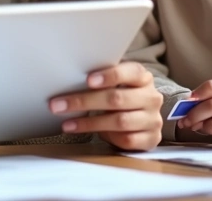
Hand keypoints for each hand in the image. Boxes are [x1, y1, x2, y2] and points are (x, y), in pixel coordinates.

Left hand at [48, 61, 162, 150]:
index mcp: (143, 77)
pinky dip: (108, 138)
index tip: (88, 80)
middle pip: (117, 99)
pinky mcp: (151, 139)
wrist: (143, 120)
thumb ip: (100, 81)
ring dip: (89, 123)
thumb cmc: (122, 97)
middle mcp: (151, 97)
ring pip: (119, 121)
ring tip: (67, 124)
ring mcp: (153, 119)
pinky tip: (91, 135)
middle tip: (58, 105)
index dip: (109, 76)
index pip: (130, 72)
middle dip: (85, 101)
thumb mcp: (116, 85)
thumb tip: (67, 80)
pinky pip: (127, 140)